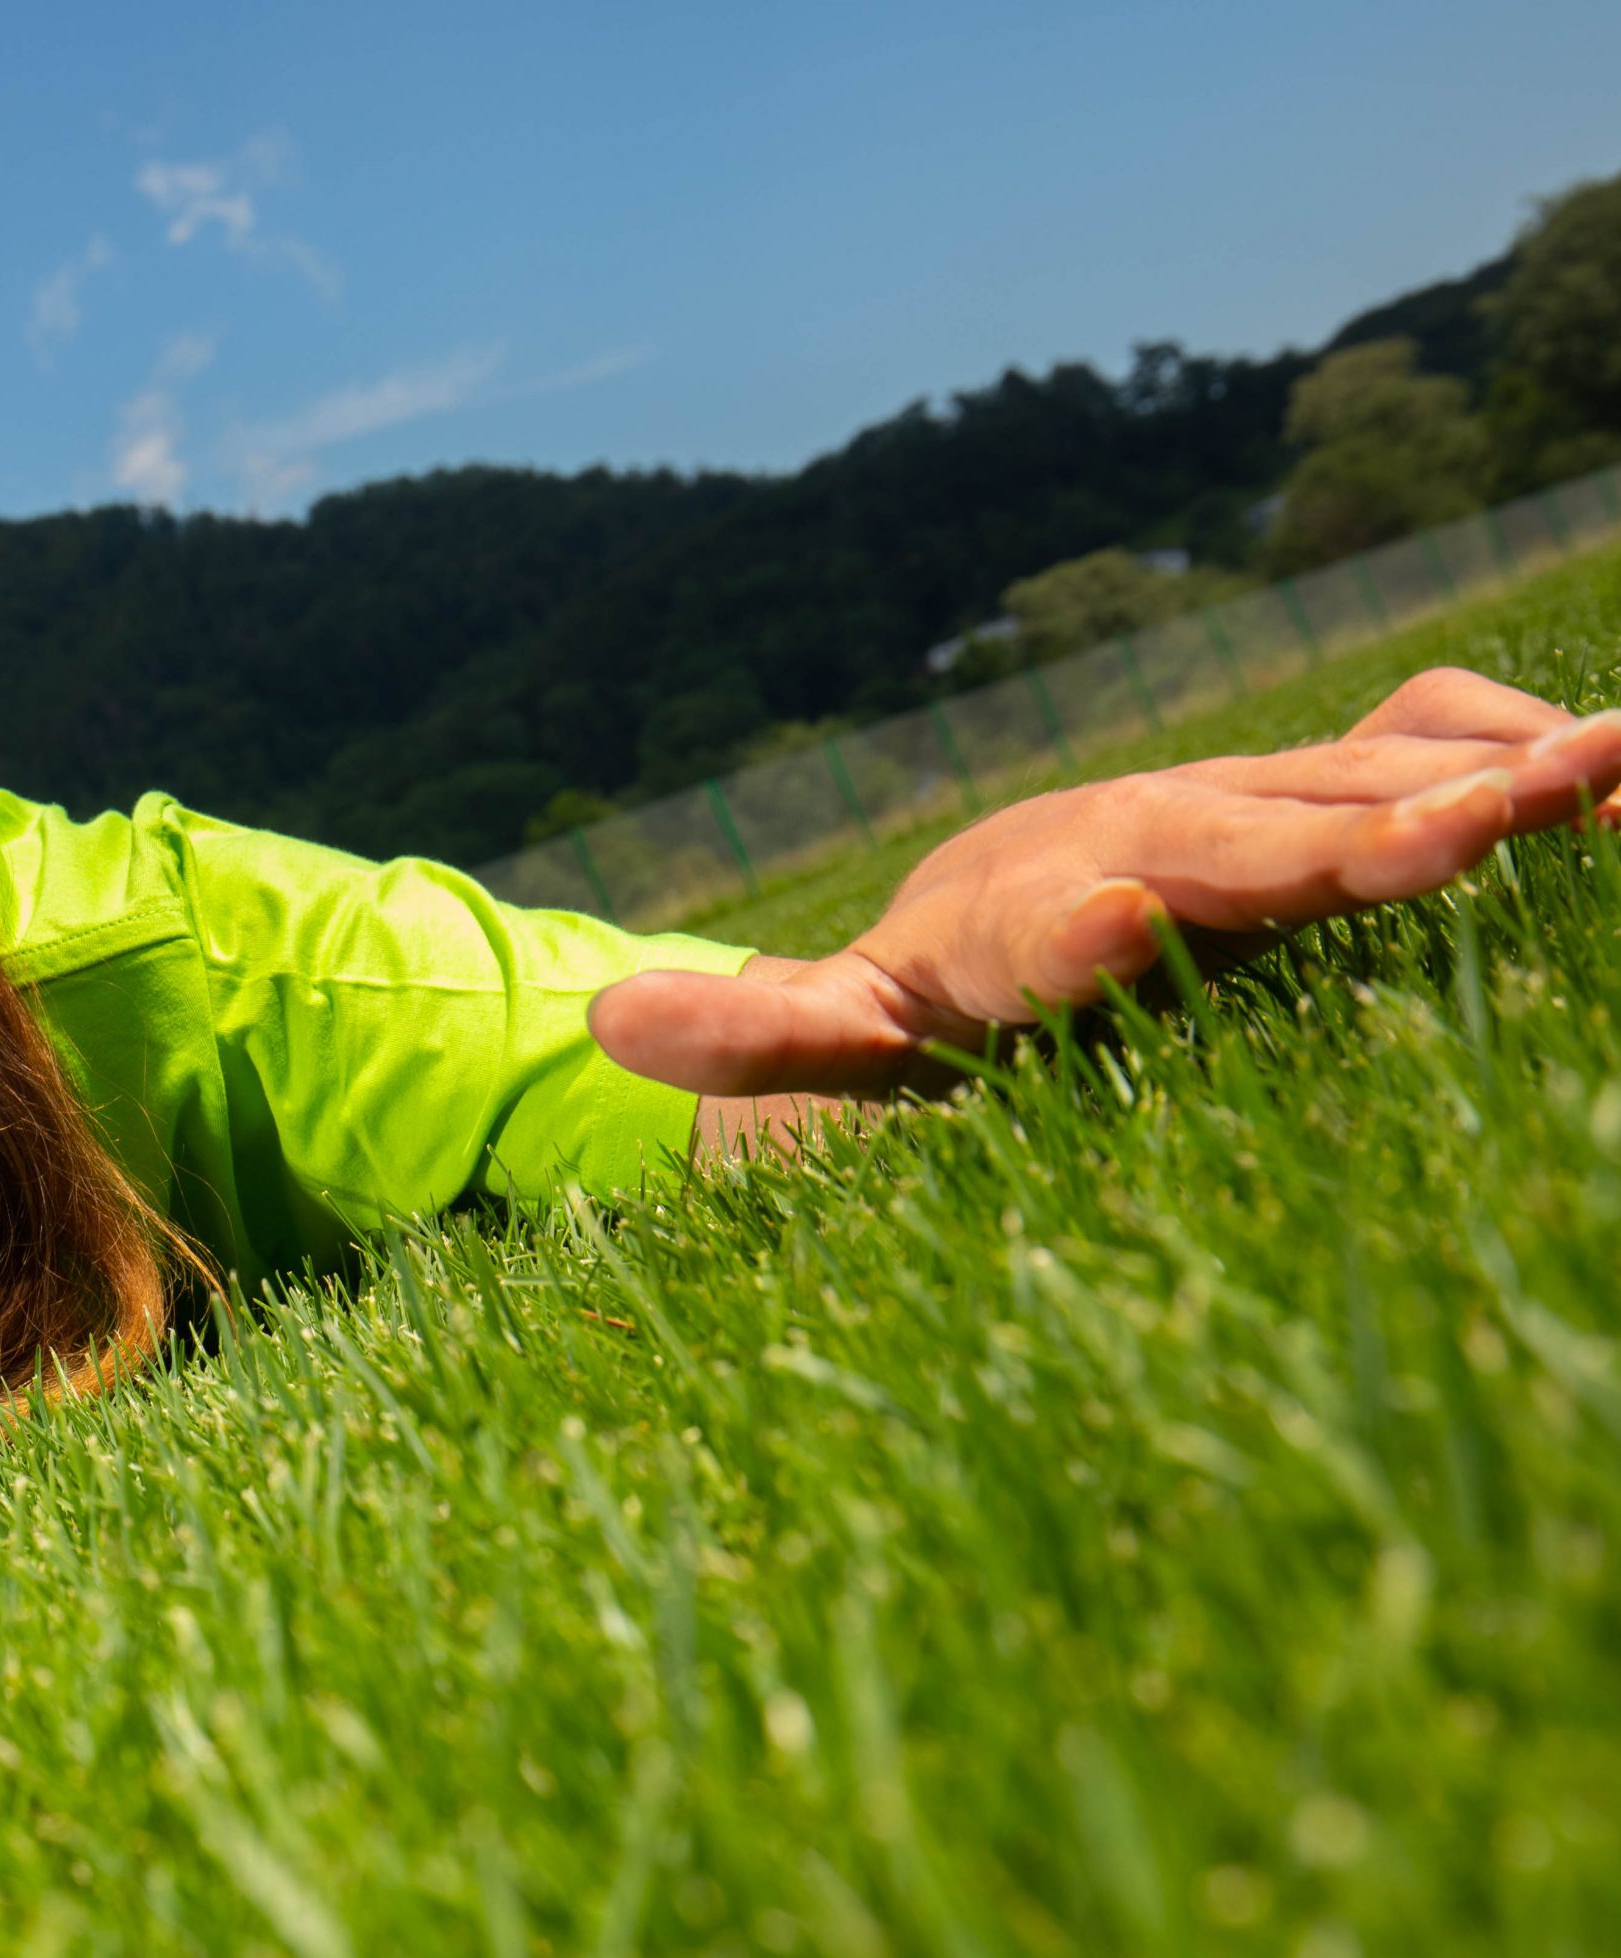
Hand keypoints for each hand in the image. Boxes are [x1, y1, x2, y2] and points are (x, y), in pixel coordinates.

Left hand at [590, 668, 1620, 1098]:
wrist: (984, 912)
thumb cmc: (910, 1006)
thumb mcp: (822, 1037)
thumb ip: (749, 1035)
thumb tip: (609, 1024)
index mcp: (1012, 920)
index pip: (1051, 933)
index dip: (1083, 938)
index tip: (1117, 927)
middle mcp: (1136, 841)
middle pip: (1243, 847)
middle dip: (1348, 842)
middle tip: (1470, 836)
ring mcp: (1236, 809)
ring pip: (1350, 785)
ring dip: (1476, 781)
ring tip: (1602, 778)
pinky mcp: (1312, 795)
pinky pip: (1405, 747)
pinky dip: (1497, 748)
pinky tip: (1608, 769)